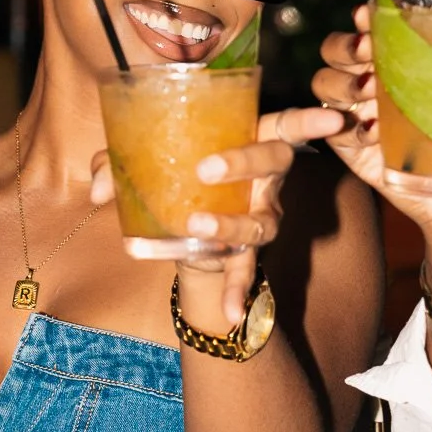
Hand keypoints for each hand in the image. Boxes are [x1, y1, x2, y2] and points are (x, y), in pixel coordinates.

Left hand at [90, 104, 344, 324]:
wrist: (177, 230)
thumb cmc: (168, 175)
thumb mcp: (139, 162)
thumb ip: (116, 165)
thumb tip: (99, 187)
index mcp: (248, 140)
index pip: (286, 125)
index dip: (310, 120)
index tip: (333, 119)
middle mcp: (265, 179)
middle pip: (274, 162)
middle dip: (245, 162)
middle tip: (206, 168)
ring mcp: (261, 216)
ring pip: (261, 219)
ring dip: (232, 223)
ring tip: (198, 226)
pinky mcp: (245, 252)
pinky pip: (245, 270)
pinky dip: (236, 290)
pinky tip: (230, 312)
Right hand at [312, 3, 431, 249]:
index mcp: (410, 66)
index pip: (375, 30)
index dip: (365, 17)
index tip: (370, 13)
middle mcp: (379, 86)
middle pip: (338, 52)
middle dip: (344, 45)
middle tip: (368, 52)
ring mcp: (363, 119)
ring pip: (326, 85)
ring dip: (340, 82)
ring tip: (370, 91)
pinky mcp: (358, 154)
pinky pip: (332, 133)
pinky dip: (344, 126)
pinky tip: (370, 130)